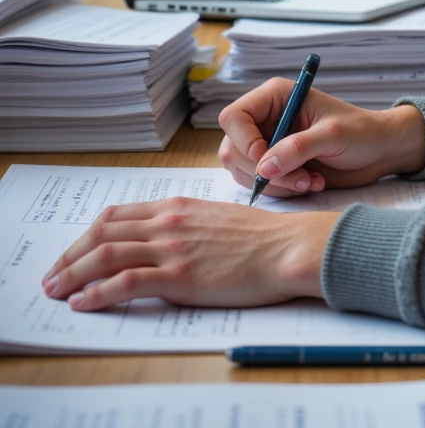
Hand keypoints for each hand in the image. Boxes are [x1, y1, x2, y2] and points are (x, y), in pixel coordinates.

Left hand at [40, 198, 336, 311]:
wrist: (287, 247)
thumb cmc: (262, 238)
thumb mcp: (218, 219)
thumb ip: (187, 226)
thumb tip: (166, 242)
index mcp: (178, 206)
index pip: (118, 216)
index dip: (88, 235)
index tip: (73, 252)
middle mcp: (169, 221)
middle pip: (103, 232)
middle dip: (70, 255)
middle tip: (53, 275)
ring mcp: (172, 247)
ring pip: (106, 254)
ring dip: (73, 274)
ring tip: (55, 290)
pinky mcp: (179, 275)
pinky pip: (125, 282)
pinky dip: (96, 293)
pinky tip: (82, 303)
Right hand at [218, 79, 424, 194]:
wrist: (379, 152)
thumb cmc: (361, 132)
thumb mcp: (331, 135)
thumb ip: (296, 149)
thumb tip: (263, 168)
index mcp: (275, 97)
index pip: (234, 117)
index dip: (245, 142)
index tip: (268, 163)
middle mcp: (266, 118)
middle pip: (233, 148)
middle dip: (264, 171)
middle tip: (301, 178)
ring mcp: (268, 143)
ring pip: (243, 171)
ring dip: (276, 184)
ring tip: (310, 181)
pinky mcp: (275, 166)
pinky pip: (258, 184)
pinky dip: (282, 190)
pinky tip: (311, 183)